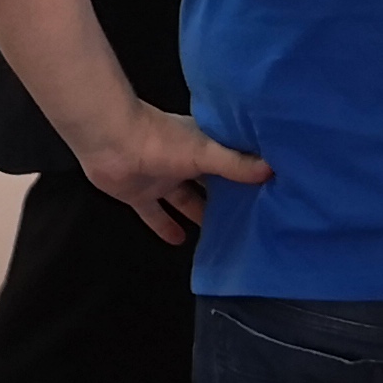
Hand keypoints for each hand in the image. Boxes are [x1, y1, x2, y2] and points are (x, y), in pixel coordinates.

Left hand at [76, 100, 274, 245]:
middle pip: (210, 184)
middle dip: (227, 199)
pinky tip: (180, 241)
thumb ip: (235, 164)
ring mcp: (161, 179)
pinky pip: (156, 214)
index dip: (248, 175)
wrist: (109, 141)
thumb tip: (273, 170)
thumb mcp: (204, 152)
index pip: (231, 161)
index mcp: (201, 145)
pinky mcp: (139, 195)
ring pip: (185, 200)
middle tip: (251, 220)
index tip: (271, 192)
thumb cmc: (160, 140)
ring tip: (223, 235)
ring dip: (199, 214)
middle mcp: (183, 162)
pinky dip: (166, 227)